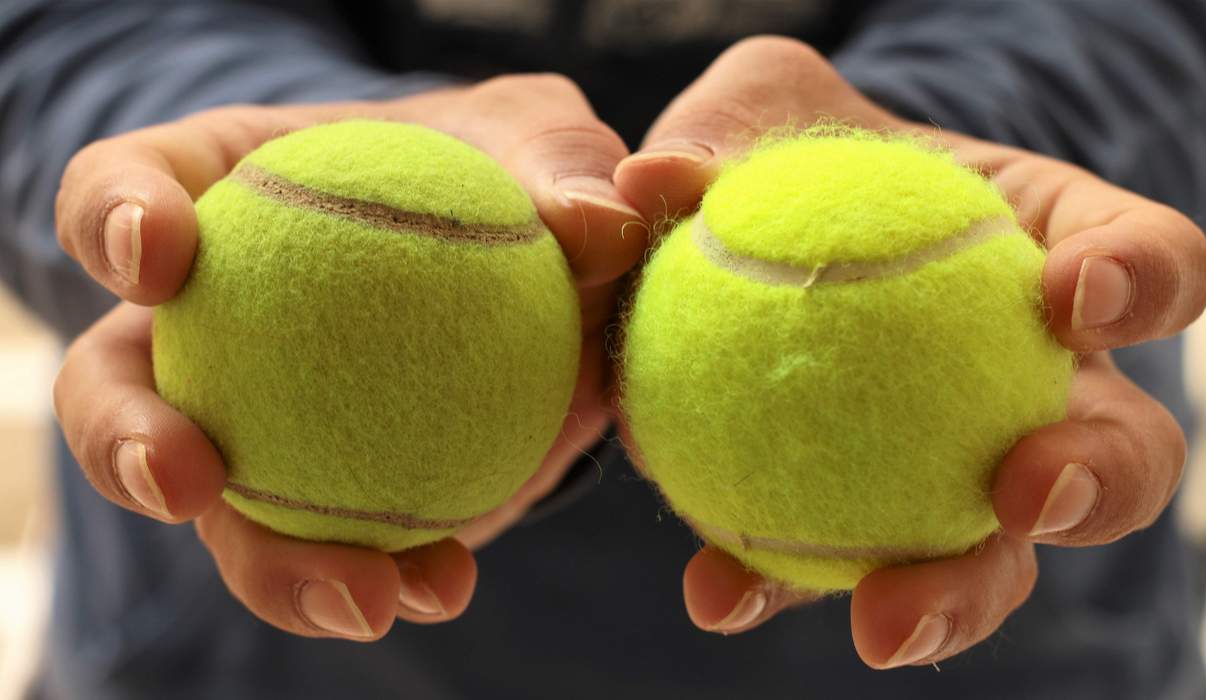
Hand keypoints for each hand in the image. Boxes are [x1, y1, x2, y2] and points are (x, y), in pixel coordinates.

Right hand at [52, 75, 644, 639]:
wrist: (549, 267)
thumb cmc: (516, 171)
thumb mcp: (543, 139)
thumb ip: (561, 165)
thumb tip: (597, 223)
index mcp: (218, 200)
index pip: (122, 195)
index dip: (111, 222)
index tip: (161, 257)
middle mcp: (212, 327)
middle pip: (115, 387)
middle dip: (124, 440)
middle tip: (189, 477)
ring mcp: (260, 425)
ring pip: (221, 512)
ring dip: (272, 565)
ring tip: (359, 594)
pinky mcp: (326, 500)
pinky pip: (336, 549)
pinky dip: (386, 575)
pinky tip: (444, 585)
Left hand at [613, 36, 1205, 667]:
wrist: (741, 231)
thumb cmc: (782, 150)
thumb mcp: (752, 112)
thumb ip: (720, 134)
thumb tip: (653, 178)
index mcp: (1051, 252)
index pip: (1147, 262)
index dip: (1139, 283)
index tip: (1071, 294)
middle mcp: (1034, 379)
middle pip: (1121, 451)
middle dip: (1094, 483)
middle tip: (1025, 491)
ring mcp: (960, 464)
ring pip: (1001, 553)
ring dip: (959, 595)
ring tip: (886, 620)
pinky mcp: (864, 521)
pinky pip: (838, 566)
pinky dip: (782, 587)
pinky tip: (717, 591)